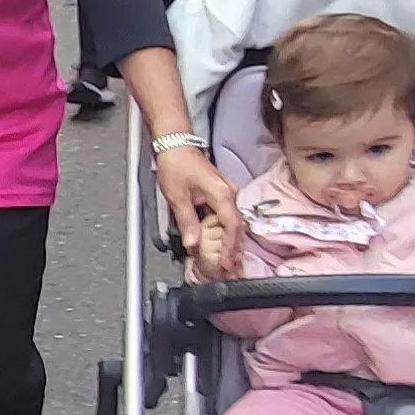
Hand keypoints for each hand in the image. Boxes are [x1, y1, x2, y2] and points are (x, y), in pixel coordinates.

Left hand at [154, 144, 244, 272]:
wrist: (176, 145)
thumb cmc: (176, 164)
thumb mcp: (177, 197)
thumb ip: (187, 221)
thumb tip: (193, 243)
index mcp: (221, 194)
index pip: (232, 226)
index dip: (230, 247)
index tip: (226, 262)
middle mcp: (229, 193)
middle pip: (238, 227)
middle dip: (235, 249)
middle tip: (231, 269)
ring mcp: (227, 193)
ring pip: (235, 222)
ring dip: (232, 242)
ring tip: (230, 261)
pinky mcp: (222, 194)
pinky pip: (229, 216)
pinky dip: (227, 232)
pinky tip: (223, 244)